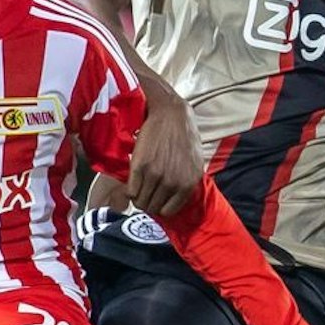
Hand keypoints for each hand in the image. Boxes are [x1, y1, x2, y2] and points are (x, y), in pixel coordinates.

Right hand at [130, 80, 202, 217]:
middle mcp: (172, 183)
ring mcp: (155, 175)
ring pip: (140, 201)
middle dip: (146, 202)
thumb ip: (185, 183)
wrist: (170, 114)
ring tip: (138, 186)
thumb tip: (172, 200)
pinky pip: (130, 191)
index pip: (168, 211)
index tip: (155, 199)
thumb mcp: (194, 163)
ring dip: (137, 197)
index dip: (159, 206)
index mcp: (188, 184)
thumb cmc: (183, 136)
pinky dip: (129, 189)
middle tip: (144, 192)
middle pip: (152, 208)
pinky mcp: (140, 166)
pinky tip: (133, 180)